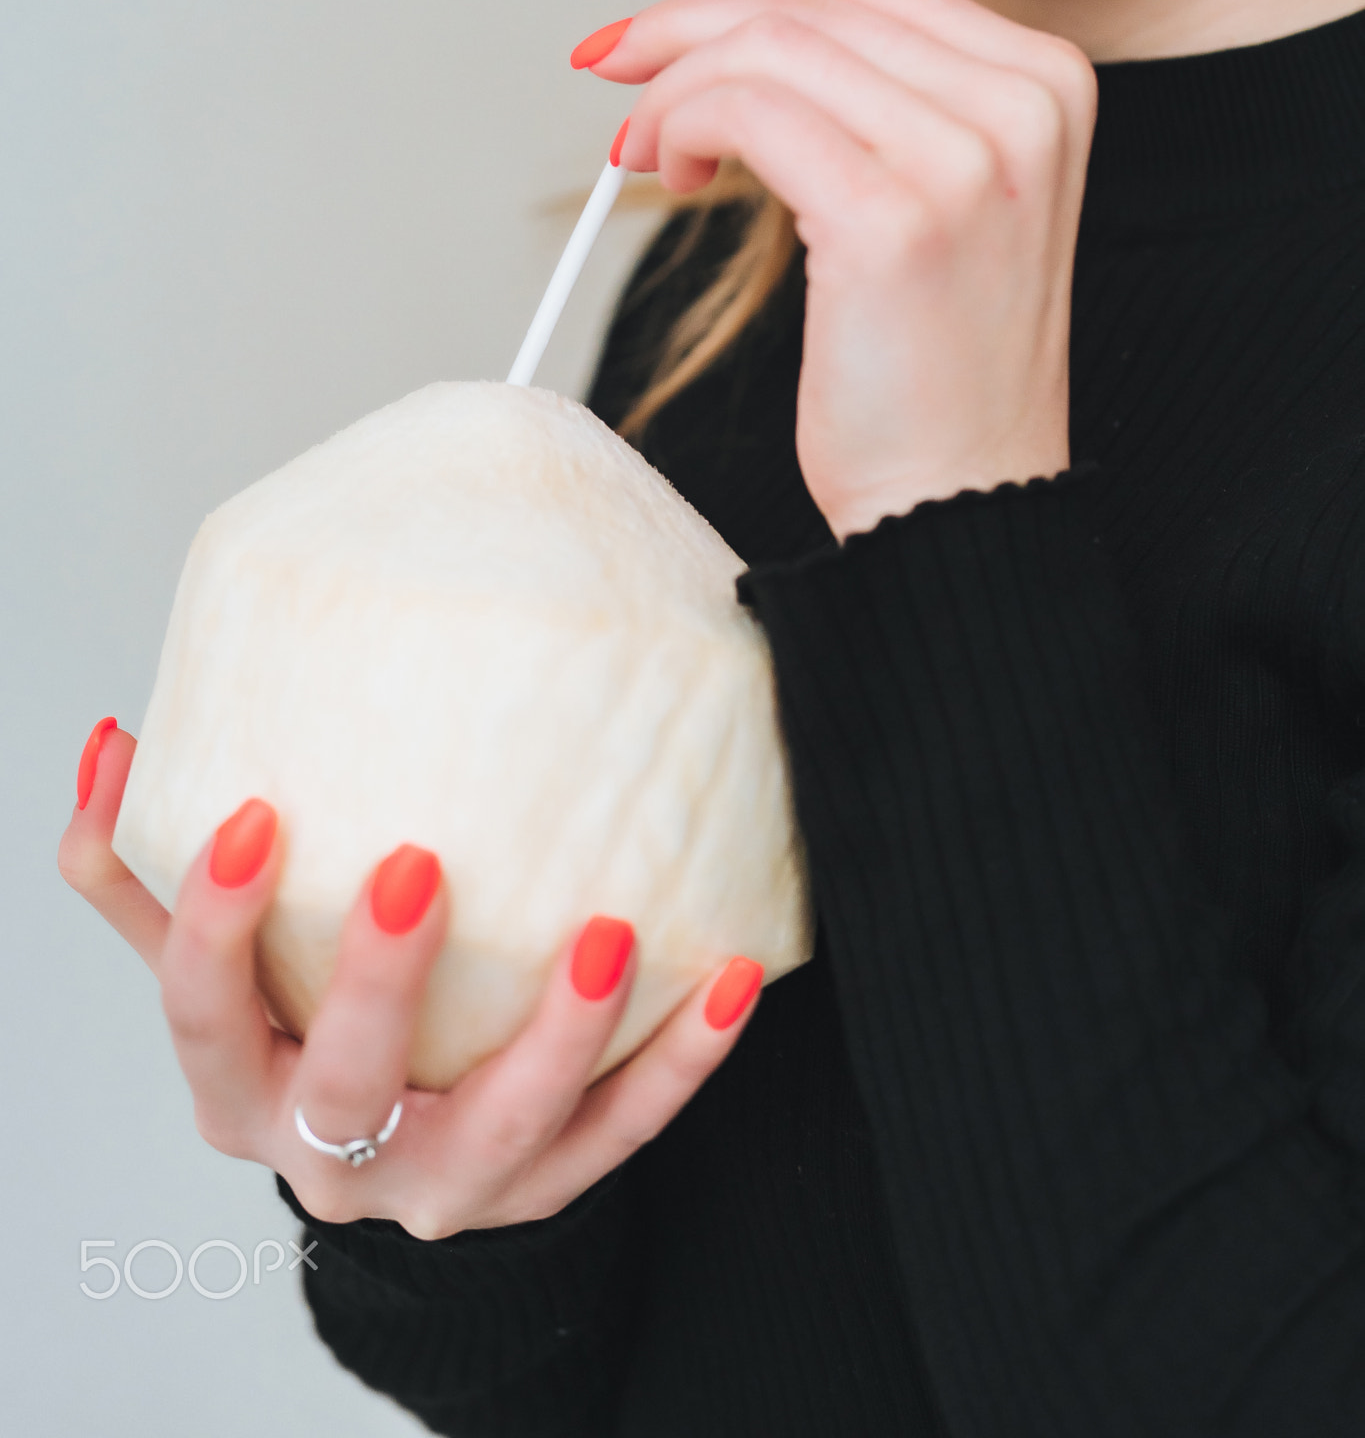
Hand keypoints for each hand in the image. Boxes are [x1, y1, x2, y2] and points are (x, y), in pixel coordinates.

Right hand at [59, 722, 762, 1238]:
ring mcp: (446, 1187)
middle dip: (377, 984)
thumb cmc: (293, 1028)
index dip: (215, 924)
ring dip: (564, 1034)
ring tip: (614, 932)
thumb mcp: (213, 967)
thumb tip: (114, 740)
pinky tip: (733, 978)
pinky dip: (683, 1060)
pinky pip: (625, 1131)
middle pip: (345, 1086)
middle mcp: (331, 1155)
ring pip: (508, 1124)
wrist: (390, 1161)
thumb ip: (146, 867)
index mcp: (236, 1088)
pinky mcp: (544, 1191)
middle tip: (417, 865)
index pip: (201, 1014)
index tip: (257, 815)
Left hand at [583, 0, 1096, 538]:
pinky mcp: (898, 217)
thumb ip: (866, 93)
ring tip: (641, 150)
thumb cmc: (928, 367)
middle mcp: (1023, 100)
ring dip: (673, 88)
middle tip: (610, 55)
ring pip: (768, 49)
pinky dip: (682, 128)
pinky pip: (748, 114)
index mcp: (1040, 81)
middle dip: (685, 17)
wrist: (958, 498)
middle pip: (811, 1)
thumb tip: (738, 7)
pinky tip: (669, 172)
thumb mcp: (922, 195)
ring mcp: (970, 155)